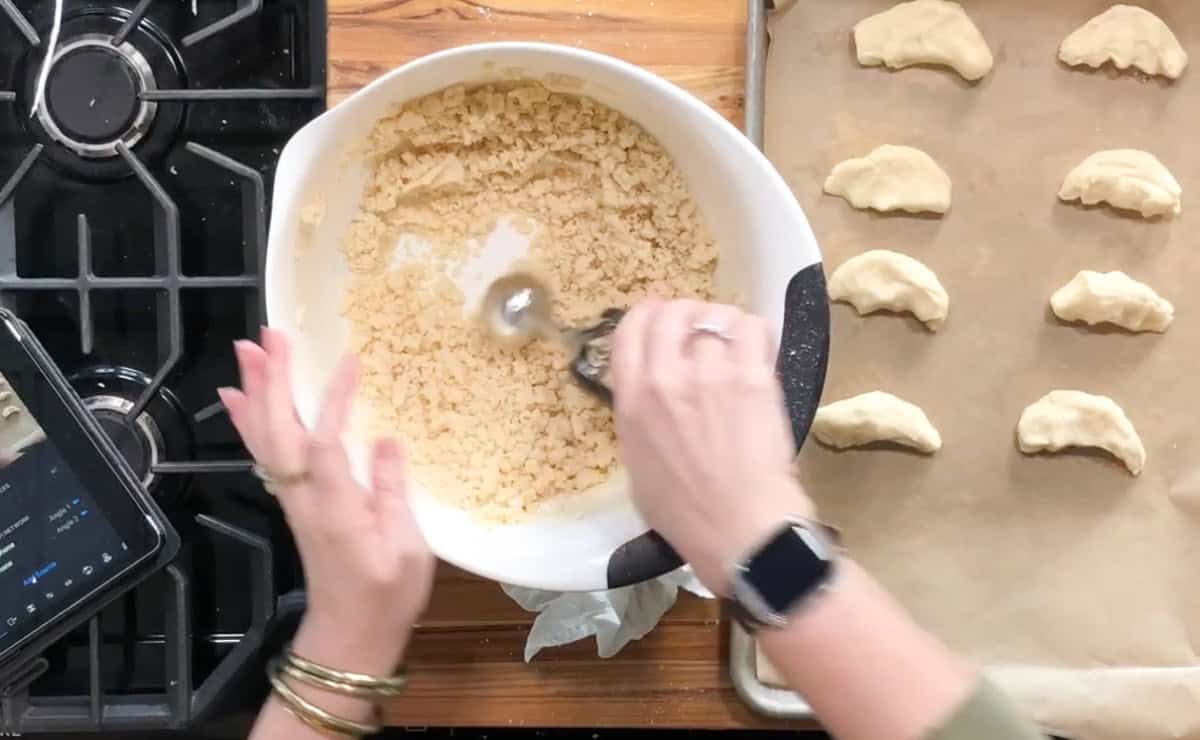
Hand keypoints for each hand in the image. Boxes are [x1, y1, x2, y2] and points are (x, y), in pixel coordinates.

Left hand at [219, 329, 433, 674]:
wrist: (349, 637)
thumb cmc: (386, 597)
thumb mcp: (408, 550)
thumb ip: (393, 494)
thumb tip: (388, 441)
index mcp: (337, 509)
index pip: (327, 445)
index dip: (334, 401)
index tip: (348, 360)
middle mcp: (305, 499)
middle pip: (281, 433)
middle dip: (274, 381)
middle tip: (271, 335)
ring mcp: (293, 500)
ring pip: (266, 439)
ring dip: (257, 392)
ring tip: (250, 349)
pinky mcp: (293, 502)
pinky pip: (264, 454)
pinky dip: (250, 421)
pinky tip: (240, 398)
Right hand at [610, 299, 814, 594]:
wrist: (739, 530)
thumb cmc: (686, 513)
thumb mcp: (637, 463)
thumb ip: (639, 417)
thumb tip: (650, 393)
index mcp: (631, 400)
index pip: (629, 328)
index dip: (647, 317)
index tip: (661, 324)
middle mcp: (664, 377)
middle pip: (670, 311)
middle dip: (685, 314)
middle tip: (700, 331)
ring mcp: (709, 373)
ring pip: (713, 316)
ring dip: (722, 326)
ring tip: (733, 346)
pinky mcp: (752, 377)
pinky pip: (750, 326)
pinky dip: (752, 330)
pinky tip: (755, 351)